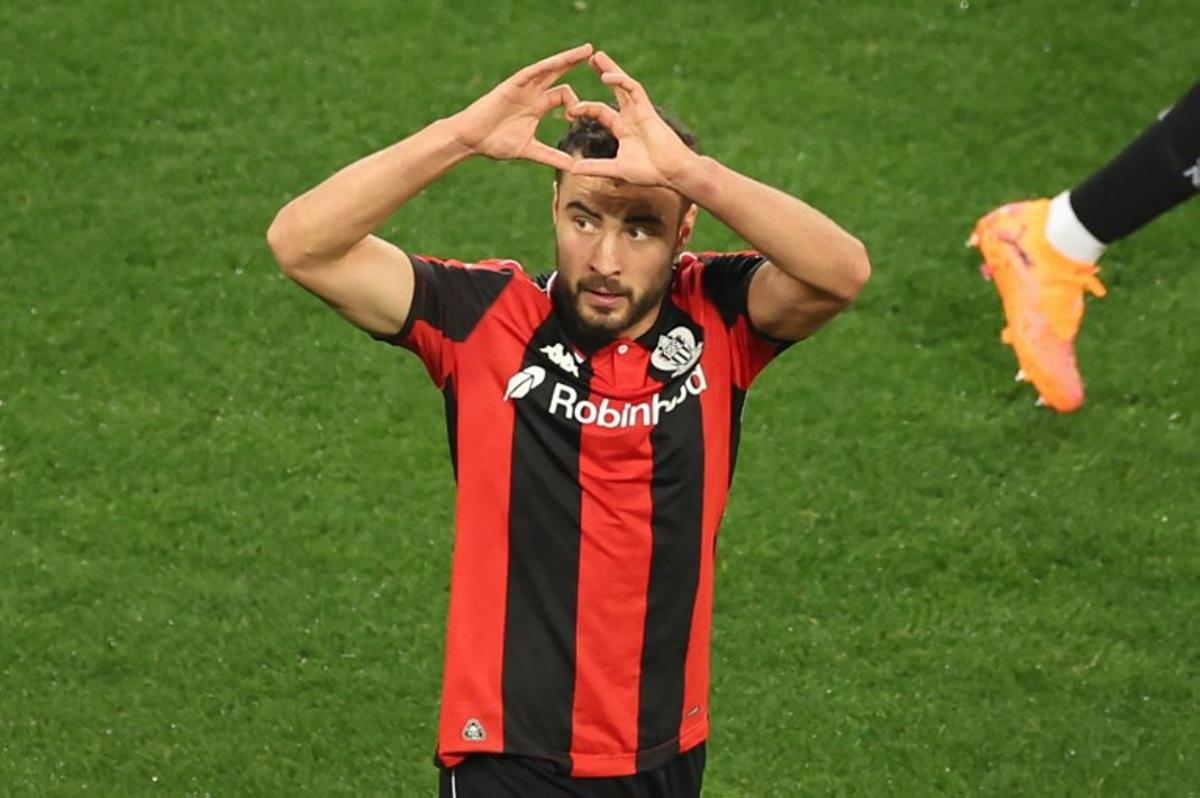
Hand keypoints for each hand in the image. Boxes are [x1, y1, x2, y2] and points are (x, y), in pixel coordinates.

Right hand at [448, 44, 590, 168]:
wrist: (471, 139)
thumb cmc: (496, 143)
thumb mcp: (530, 151)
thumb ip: (551, 157)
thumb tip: (573, 167)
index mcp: (538, 106)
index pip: (563, 96)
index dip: (576, 105)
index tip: (576, 118)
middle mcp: (533, 93)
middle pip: (559, 74)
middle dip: (576, 64)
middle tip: (597, 55)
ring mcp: (523, 87)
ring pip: (549, 68)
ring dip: (567, 59)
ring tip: (586, 50)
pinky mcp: (512, 85)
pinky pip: (532, 72)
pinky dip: (546, 66)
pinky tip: (559, 61)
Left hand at [565, 51, 699, 186]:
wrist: (671, 173)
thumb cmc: (648, 173)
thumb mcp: (615, 169)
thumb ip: (594, 167)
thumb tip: (572, 170)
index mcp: (623, 129)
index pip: (601, 112)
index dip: (585, 108)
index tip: (570, 110)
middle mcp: (631, 116)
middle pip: (615, 90)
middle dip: (603, 74)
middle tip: (589, 60)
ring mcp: (640, 111)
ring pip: (624, 84)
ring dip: (611, 70)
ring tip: (596, 57)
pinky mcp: (648, 110)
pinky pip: (634, 90)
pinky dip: (621, 81)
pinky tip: (607, 76)